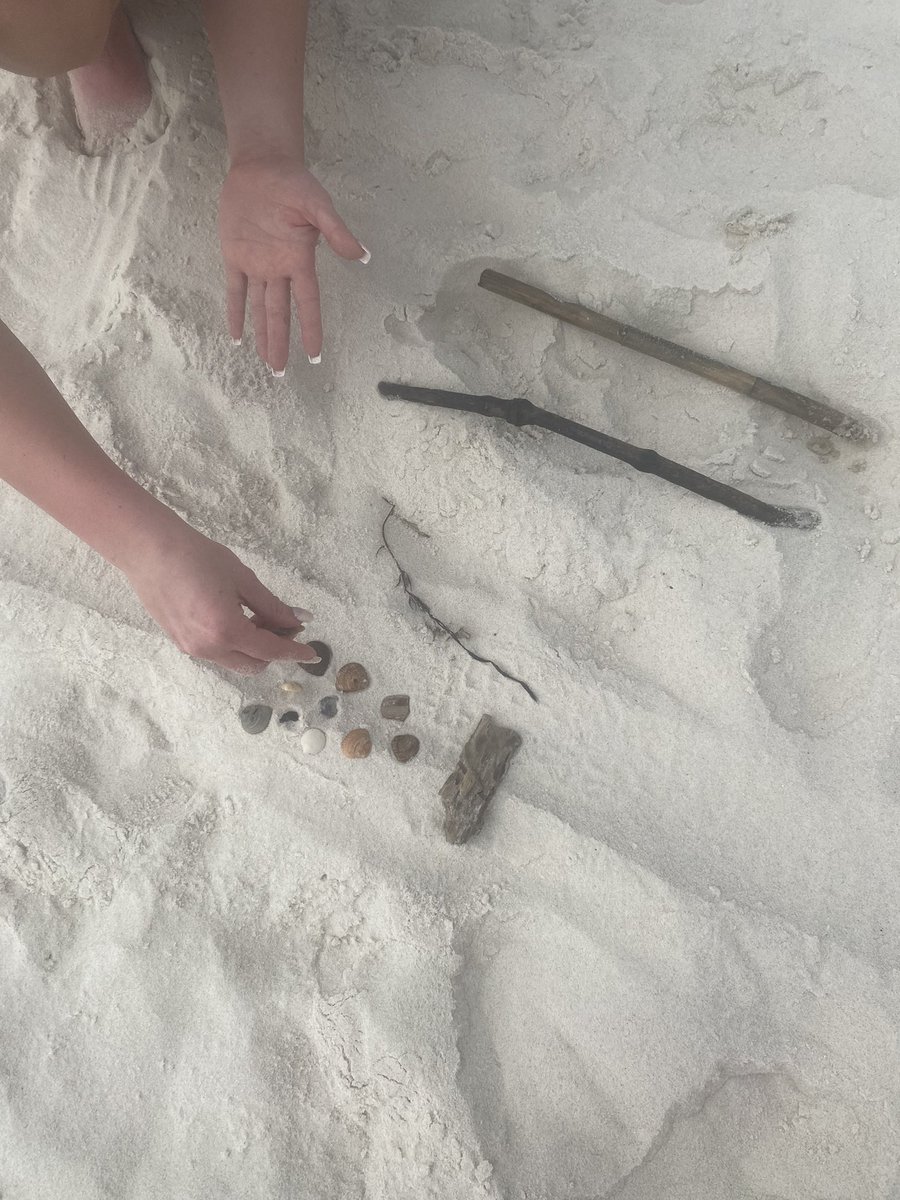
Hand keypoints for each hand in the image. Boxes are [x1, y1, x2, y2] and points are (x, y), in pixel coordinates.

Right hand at [125, 522, 319, 672]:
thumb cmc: (196, 556)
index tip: (312, 653)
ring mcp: (192, 649)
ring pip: (235, 661)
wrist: (148, 550)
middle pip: (255, 664)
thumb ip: (272, 605)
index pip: (270, 651)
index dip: (294, 651)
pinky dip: (235, 643)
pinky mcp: (181, 643)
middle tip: (284, 622)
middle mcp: (208, 647)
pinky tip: (237, 617)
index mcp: (226, 630)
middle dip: (275, 649)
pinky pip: (218, 653)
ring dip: (254, 647)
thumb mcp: (242, 579)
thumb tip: (299, 619)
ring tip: (259, 615)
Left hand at [218, 154, 366, 370]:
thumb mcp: (318, 205)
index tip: (316, 355)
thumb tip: (362, 256)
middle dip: (281, 343)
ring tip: (267, 362)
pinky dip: (235, 312)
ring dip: (263, 335)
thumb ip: (337, 231)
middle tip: (281, 373)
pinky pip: (235, 290)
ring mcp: (257, 264)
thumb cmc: (294, 182)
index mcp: (300, 260)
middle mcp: (280, 269)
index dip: (311, 329)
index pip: (308, 303)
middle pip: (281, 314)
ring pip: (260, 308)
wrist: (263, 165)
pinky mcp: (236, 255)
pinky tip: (237, 336)